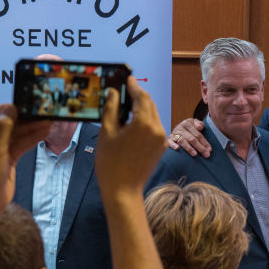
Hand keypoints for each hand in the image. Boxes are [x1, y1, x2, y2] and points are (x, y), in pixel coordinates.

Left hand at [0, 105, 48, 254]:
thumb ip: (3, 128)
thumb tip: (11, 109)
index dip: (5, 109)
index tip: (22, 107)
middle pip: (6, 123)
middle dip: (23, 119)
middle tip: (39, 114)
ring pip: (16, 134)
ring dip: (30, 129)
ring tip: (47, 122)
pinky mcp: (8, 159)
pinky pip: (20, 145)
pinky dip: (31, 139)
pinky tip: (43, 133)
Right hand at [96, 77, 166, 196]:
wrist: (123, 191)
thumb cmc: (111, 163)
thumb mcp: (107, 132)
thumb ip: (111, 108)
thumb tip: (113, 92)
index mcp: (144, 123)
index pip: (141, 96)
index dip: (133, 85)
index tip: (127, 78)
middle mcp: (157, 128)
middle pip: (149, 103)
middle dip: (138, 95)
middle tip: (125, 90)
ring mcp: (161, 138)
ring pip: (153, 114)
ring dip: (142, 108)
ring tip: (126, 106)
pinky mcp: (161, 146)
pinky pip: (154, 126)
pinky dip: (145, 120)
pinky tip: (132, 122)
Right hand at [167, 118, 210, 156]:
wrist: (178, 129)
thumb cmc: (190, 129)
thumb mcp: (195, 124)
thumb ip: (200, 124)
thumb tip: (199, 127)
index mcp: (188, 123)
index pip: (198, 134)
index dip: (204, 142)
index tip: (209, 150)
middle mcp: (180, 127)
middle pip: (191, 138)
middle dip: (200, 147)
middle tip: (206, 155)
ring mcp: (174, 133)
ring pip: (182, 141)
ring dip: (189, 148)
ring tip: (195, 154)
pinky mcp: (169, 138)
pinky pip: (170, 142)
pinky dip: (173, 145)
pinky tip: (177, 149)